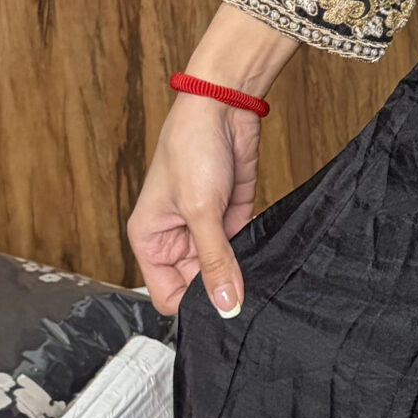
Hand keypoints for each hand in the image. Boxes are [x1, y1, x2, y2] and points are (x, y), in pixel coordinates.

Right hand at [126, 8, 297, 316]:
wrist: (223, 109)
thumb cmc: (191, 148)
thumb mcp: (201, 211)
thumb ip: (215, 261)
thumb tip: (225, 305)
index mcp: (150, 241)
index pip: (167, 295)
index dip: (192, 305)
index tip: (222, 308)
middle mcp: (175, 240)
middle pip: (197, 288)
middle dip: (221, 291)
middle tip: (247, 296)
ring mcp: (205, 232)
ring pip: (223, 273)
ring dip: (240, 275)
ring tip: (258, 275)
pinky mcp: (232, 221)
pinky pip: (242, 253)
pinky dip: (254, 257)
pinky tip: (266, 259)